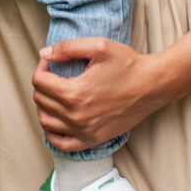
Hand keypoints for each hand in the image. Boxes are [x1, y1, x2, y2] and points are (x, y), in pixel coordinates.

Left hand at [32, 38, 160, 151]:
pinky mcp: (93, 139)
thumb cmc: (127, 64)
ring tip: (53, 93)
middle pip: (41, 101)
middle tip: (52, 73)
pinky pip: (61, 144)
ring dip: (44, 106)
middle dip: (41, 84)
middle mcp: (76, 116)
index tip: (50, 60)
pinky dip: (51, 133)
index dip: (41, 67)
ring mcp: (84, 131)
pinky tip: (56, 120)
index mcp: (74, 93)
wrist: (152, 85)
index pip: (39, 82)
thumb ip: (67, 48)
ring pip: (46, 122)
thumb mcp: (98, 46)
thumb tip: (44, 53)